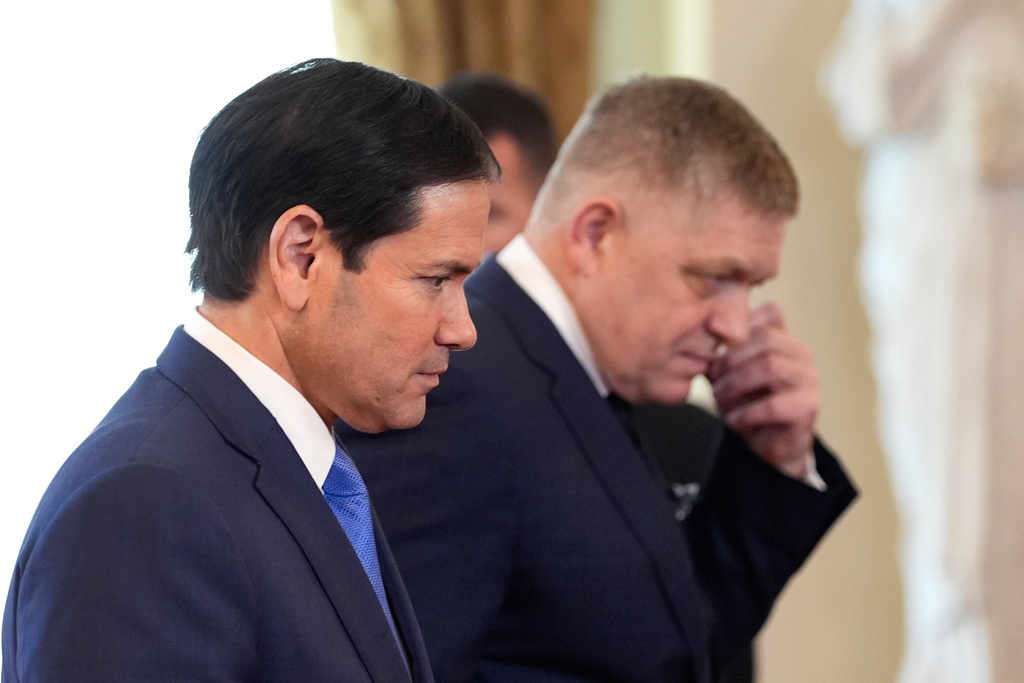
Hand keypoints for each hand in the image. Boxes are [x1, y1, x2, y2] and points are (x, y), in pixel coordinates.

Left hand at [706, 302, 817, 478]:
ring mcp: (808, 380)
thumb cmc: (748, 403)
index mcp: (785, 340)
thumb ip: (724, 351)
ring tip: (719, 398)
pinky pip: (773, 405)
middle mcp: (802, 355)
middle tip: (712, 380)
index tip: (716, 348)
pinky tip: (733, 420)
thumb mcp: (730, 373)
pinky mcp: (808, 408)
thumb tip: (707, 331)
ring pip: (771, 367)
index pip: (771, 312)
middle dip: (731, 359)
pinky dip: (746, 413)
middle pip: (767, 338)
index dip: (740, 326)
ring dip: (736, 383)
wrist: (768, 444)